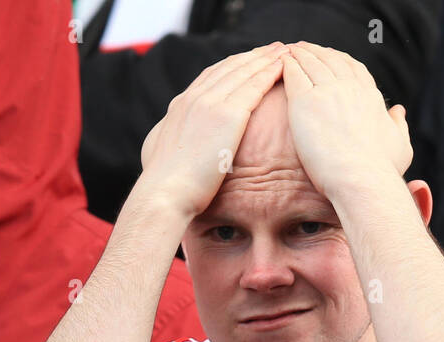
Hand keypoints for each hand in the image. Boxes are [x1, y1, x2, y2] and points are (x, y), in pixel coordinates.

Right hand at [137, 43, 287, 218]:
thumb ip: (170, 136)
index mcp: (181, 106)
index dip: (233, 65)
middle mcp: (195, 98)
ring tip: (283, 51)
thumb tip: (167, 138)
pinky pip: (254, 87)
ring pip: (243, 72)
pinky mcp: (227, 116)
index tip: (249, 59)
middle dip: (252, 55)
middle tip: (272, 48)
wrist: (165, 192)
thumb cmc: (165, 184)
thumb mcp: (160, 151)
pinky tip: (282, 67)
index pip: (211, 75)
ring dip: (265, 58)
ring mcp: (210, 104)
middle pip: (229, 67)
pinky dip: (269, 73)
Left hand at [281, 42, 412, 199]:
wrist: (362, 179)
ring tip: (289, 51)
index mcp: (370, 96)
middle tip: (304, 48)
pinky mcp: (305, 102)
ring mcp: (327, 91)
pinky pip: (293, 74)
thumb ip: (399, 124)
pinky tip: (280, 63)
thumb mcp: (401, 145)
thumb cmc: (382, 171)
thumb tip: (399, 110)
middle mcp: (350, 88)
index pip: (354, 68)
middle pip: (331, 60)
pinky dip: (287, 65)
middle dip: (317, 51)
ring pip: (310, 62)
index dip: (340, 60)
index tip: (330, 57)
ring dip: (299, 54)